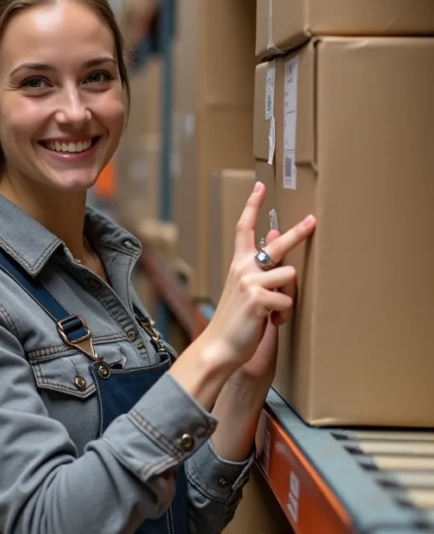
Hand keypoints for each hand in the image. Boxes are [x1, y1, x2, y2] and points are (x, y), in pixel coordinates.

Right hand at [202, 183, 315, 374]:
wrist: (219, 346)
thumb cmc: (235, 320)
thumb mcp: (244, 289)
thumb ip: (258, 268)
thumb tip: (273, 239)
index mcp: (238, 264)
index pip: (244, 228)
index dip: (252, 206)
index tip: (259, 187)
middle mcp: (242, 269)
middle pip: (276, 245)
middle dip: (298, 232)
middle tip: (313, 220)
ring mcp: (249, 282)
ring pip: (290, 277)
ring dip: (289, 297)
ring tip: (275, 312)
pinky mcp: (258, 299)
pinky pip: (287, 301)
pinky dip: (284, 316)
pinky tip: (271, 323)